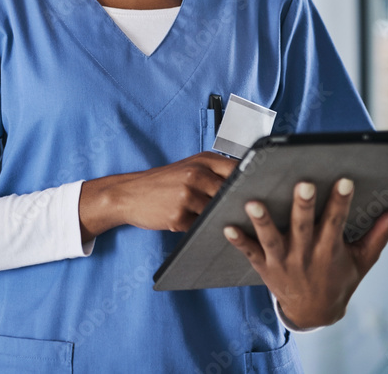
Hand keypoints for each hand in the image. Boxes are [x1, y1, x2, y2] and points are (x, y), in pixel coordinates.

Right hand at [79, 152, 236, 241]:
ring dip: (216, 219)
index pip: (238, 170)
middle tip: (241, 213)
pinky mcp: (178, 216)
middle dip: (235, 206)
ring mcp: (186, 196)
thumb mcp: (187, 168)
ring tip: (208, 218)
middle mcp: (196, 175)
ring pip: (216, 213)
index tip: (258, 194)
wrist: (128, 194)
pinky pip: (199, 227)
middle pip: (231, 195)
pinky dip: (197, 228)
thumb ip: (214, 172)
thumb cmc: (162, 182)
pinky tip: (186, 221)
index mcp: (202, 160)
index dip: (251, 183)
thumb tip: (247, 186)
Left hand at [224, 178, 387, 328]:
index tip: (344, 180)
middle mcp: (305, 255)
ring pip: (272, 239)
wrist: (315, 313)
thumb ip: (380, 233)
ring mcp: (283, 262)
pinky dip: (239, 242)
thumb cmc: (340, 279)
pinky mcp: (264, 267)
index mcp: (330, 249)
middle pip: (303, 227)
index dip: (341, 202)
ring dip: (263, 222)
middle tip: (303, 184)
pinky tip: (226, 227)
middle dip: (303, 206)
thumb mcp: (363, 259)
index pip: (337, 222)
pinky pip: (249, 253)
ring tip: (253, 203)